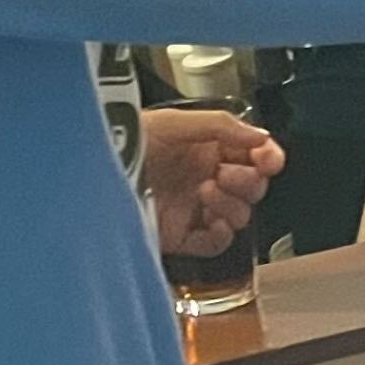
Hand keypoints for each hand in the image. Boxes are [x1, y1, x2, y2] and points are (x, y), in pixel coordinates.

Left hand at [140, 109, 280, 257]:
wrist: (95, 171)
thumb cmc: (128, 141)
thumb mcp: (176, 121)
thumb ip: (223, 126)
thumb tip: (261, 137)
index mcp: (208, 148)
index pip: (255, 155)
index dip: (268, 158)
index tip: (268, 160)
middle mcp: (205, 177)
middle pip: (253, 187)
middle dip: (246, 180)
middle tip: (223, 173)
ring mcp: (195, 208)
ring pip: (240, 215)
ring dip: (232, 204)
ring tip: (206, 191)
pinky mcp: (181, 235)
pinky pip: (216, 243)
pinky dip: (221, 235)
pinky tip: (210, 220)